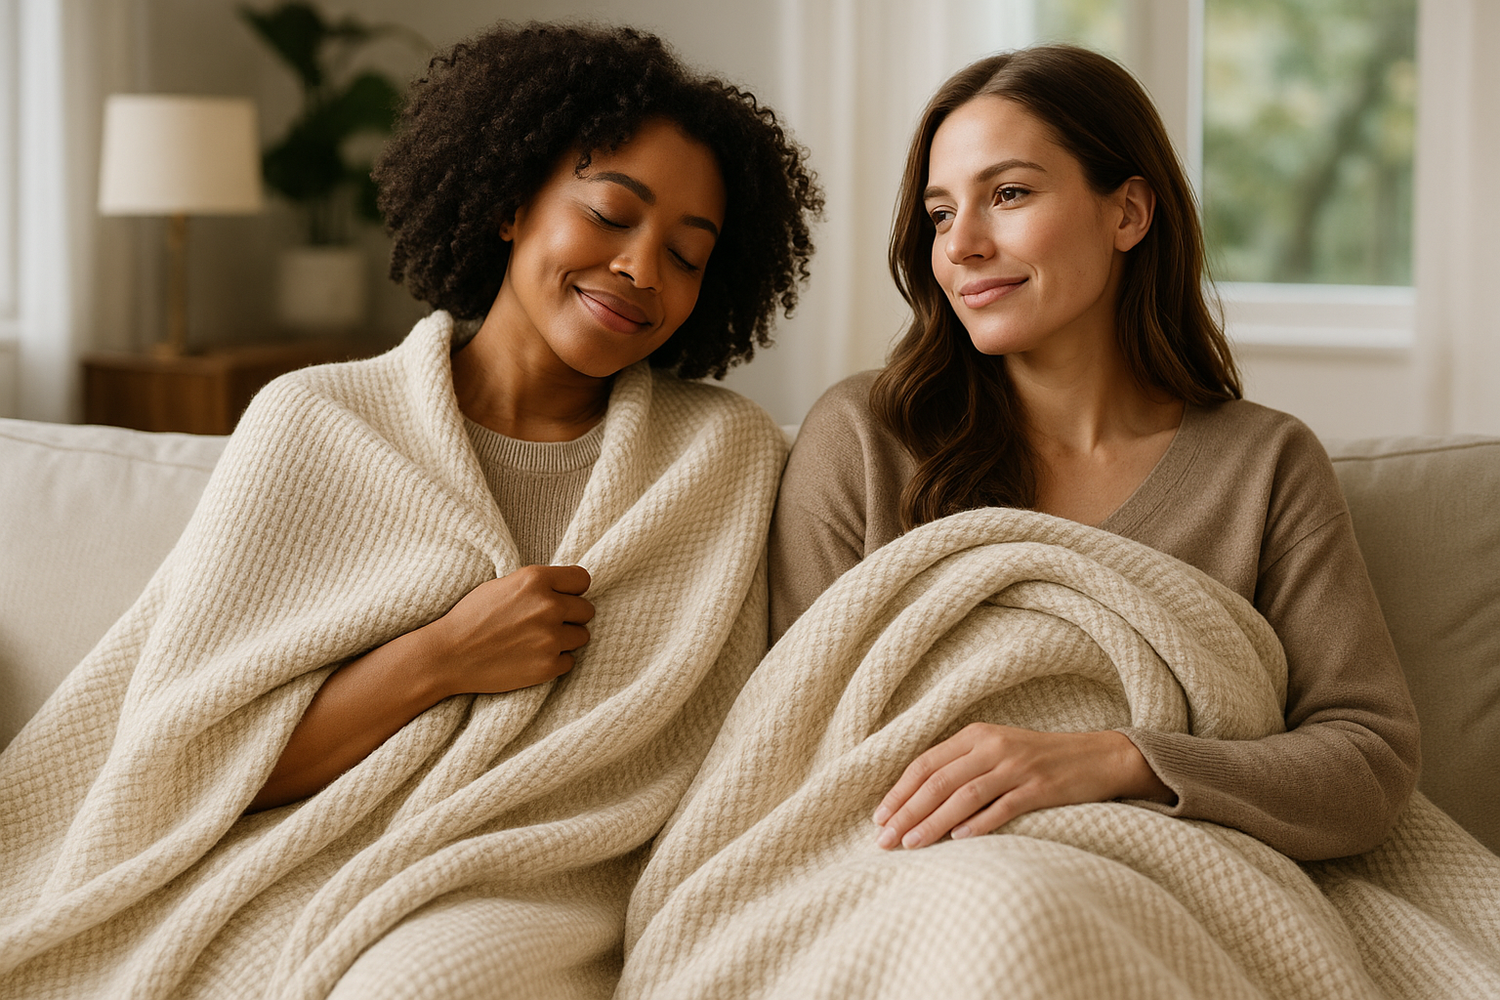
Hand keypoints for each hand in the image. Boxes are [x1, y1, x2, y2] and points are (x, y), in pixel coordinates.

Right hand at [422, 564, 594, 697]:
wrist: (448, 655)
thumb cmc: (471, 617)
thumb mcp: (503, 585)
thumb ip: (536, 584)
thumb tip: (564, 588)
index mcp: (536, 580)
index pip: (582, 579)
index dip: (574, 590)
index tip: (565, 598)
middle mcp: (548, 606)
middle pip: (586, 610)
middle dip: (570, 616)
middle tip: (547, 624)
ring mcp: (550, 638)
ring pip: (582, 636)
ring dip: (566, 640)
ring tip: (538, 641)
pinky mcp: (548, 666)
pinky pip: (570, 661)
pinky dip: (555, 661)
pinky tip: (532, 658)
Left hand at [872, 724, 1172, 848]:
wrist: (1099, 757)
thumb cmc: (1040, 759)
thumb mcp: (998, 751)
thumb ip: (962, 766)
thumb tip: (917, 800)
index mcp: (976, 735)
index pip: (926, 764)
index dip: (900, 792)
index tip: (879, 818)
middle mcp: (993, 746)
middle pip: (939, 782)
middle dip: (907, 812)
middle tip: (885, 840)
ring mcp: (1017, 766)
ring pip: (963, 796)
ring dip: (933, 823)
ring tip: (911, 845)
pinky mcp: (1040, 787)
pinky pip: (1002, 807)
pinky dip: (977, 824)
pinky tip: (958, 840)